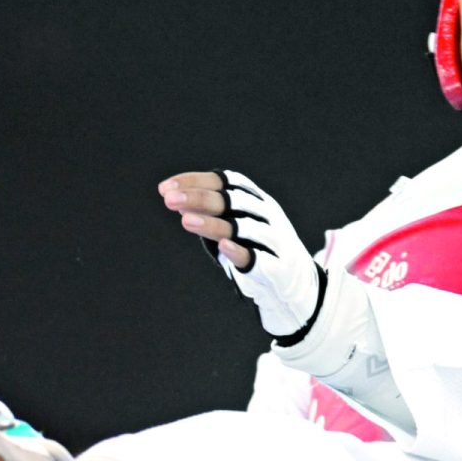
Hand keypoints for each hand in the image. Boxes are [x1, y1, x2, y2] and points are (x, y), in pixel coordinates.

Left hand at [159, 170, 323, 336]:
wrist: (295, 279)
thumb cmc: (256, 245)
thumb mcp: (233, 223)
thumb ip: (208, 211)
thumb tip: (172, 197)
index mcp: (256, 199)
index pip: (225, 181)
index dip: (196, 181)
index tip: (166, 188)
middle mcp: (266, 214)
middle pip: (232, 200)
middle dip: (199, 198)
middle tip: (169, 200)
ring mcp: (273, 239)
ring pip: (242, 227)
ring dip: (212, 224)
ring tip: (185, 221)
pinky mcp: (275, 266)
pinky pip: (257, 257)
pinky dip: (239, 251)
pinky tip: (223, 246)